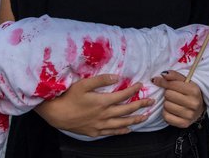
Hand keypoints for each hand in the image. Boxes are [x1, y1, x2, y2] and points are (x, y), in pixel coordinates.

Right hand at [35, 74, 153, 137]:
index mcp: (103, 101)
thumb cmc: (69, 97)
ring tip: (145, 117)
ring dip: (135, 119)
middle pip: (127, 110)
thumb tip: (117, 77)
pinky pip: (112, 132)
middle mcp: (105, 114)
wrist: (56, 114)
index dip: (133, 90)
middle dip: (141, 105)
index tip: (140, 85)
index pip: (123, 95)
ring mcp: (101, 125)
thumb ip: (101, 80)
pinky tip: (128, 129)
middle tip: (151, 102)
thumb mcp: (83, 84)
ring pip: (123, 123)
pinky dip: (122, 130)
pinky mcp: (95, 132)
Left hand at [151, 71, 205, 128]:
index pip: (172, 85)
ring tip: (173, 102)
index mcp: (194, 90)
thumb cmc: (189, 92)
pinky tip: (172, 110)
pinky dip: (166, 113)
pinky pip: (166, 117)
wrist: (199, 107)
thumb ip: (173, 75)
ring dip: (167, 103)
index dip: (164, 82)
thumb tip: (162, 74)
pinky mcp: (184, 124)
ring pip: (166, 106)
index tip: (160, 81)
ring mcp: (190, 115)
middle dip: (167, 93)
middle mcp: (194, 103)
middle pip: (168, 95)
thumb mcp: (184, 81)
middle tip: (172, 94)